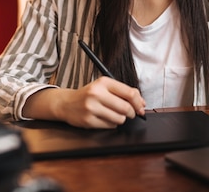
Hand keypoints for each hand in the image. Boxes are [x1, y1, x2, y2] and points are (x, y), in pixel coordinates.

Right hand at [23, 77, 145, 128]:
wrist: (66, 103)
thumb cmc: (89, 94)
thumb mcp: (104, 86)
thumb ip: (123, 91)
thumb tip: (141, 102)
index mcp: (104, 82)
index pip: (129, 93)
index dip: (139, 102)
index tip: (141, 107)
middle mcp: (97, 94)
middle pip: (125, 108)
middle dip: (131, 113)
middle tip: (130, 113)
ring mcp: (91, 108)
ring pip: (119, 119)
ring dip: (121, 119)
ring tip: (114, 114)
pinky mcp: (88, 120)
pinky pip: (109, 126)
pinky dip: (111, 124)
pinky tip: (105, 118)